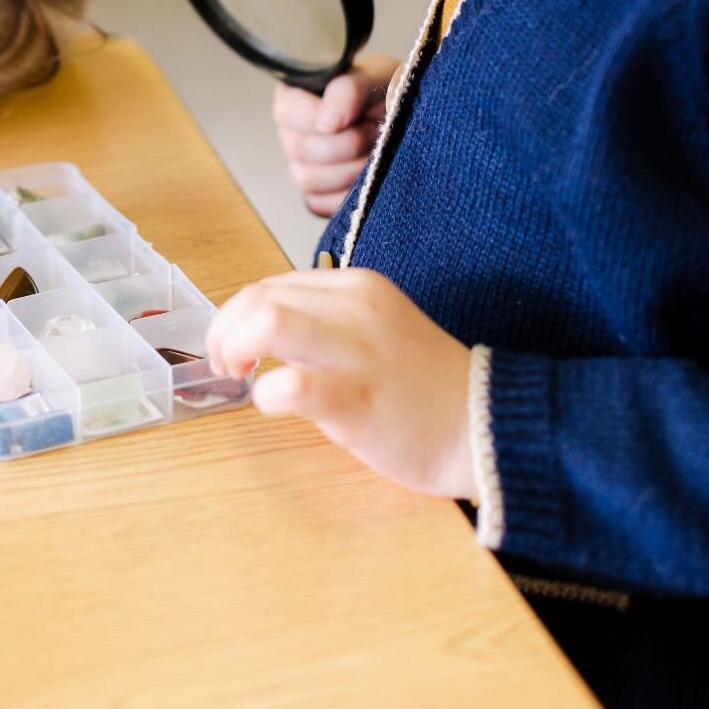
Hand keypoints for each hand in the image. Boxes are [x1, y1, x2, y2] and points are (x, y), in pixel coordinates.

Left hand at [205, 267, 476, 498]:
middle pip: (258, 296)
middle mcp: (357, 308)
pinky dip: (265, 395)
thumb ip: (326, 322)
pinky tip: (274, 406)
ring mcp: (357, 352)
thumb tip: (264, 335)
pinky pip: (289, 385)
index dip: (237, 314)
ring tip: (238, 375)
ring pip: (267, 322)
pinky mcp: (357, 399)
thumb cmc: (423, 386)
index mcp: (359, 287)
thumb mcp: (377, 329)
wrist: (483, 426)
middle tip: (227, 364)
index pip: (272, 283)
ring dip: (233, 347)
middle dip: (224, 330)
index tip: (234, 344)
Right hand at [274, 51, 399, 216]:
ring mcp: (300, 166)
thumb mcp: (376, 76)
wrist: (409, 120)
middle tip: (375, 131)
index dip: (321, 117)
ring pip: (307, 179)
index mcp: (295, 95)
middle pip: (300, 149)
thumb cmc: (388, 92)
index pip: (288, 112)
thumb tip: (326, 123)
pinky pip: (319, 204)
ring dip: (350, 169)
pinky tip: (366, 176)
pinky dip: (348, 194)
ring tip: (374, 153)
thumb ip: (349, 89)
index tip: (357, 117)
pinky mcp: (315, 195)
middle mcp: (291, 132)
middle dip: (348, 144)